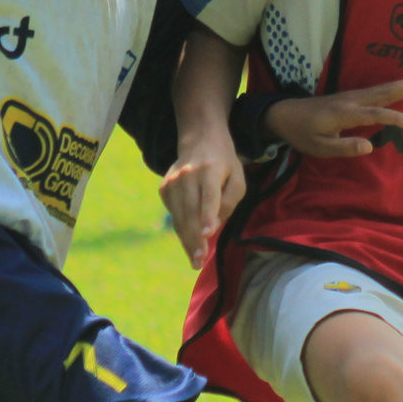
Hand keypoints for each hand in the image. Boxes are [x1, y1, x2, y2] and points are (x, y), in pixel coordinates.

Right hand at [160, 144, 245, 270]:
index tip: (208, 234)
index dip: (208, 216)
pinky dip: (182, 229)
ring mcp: (172, 181)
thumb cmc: (225, 164)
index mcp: (210, 170)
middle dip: (195, 239)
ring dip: (187, 240)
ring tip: (195, 261)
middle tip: (199, 261)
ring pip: (179, 217)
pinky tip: (190, 241)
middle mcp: (187, 175)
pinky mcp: (164, 188)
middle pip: (191, 211)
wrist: (200, 140)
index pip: (209, 196)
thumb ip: (229, 202)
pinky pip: (174, 214)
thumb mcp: (238, 178)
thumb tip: (213, 227)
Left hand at [269, 75, 402, 157]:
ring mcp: (351, 96)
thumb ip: (344, 147)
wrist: (283, 114)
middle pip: (383, 92)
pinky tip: (402, 86)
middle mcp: (350, 101)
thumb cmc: (301, 134)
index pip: (375, 114)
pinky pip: (376, 90)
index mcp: (344, 114)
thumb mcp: (318, 147)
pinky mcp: (350, 96)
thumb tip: (370, 146)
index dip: (394, 119)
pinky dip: (392, 87)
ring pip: (381, 88)